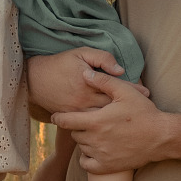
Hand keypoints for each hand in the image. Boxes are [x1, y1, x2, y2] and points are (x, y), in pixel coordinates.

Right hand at [26, 49, 148, 115]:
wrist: (34, 79)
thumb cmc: (60, 63)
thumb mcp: (81, 53)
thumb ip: (102, 59)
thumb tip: (120, 70)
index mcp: (89, 84)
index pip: (115, 88)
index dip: (133, 91)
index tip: (146, 93)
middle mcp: (84, 101)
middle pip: (112, 107)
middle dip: (129, 108)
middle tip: (145, 108)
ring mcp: (77, 112)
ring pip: (102, 119)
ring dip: (117, 119)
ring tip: (133, 119)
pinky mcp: (70, 119)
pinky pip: (89, 125)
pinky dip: (102, 126)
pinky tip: (114, 127)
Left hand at [51, 70, 168, 172]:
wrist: (161, 137)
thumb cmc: (144, 112)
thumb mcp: (125, 92)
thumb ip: (103, 81)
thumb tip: (84, 73)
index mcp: (96, 121)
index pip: (66, 121)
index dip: (58, 118)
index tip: (56, 116)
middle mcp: (95, 140)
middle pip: (74, 134)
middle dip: (78, 127)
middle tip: (88, 122)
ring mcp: (101, 155)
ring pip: (81, 147)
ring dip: (84, 141)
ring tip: (96, 133)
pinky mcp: (107, 167)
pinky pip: (86, 164)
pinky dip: (86, 158)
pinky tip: (94, 150)